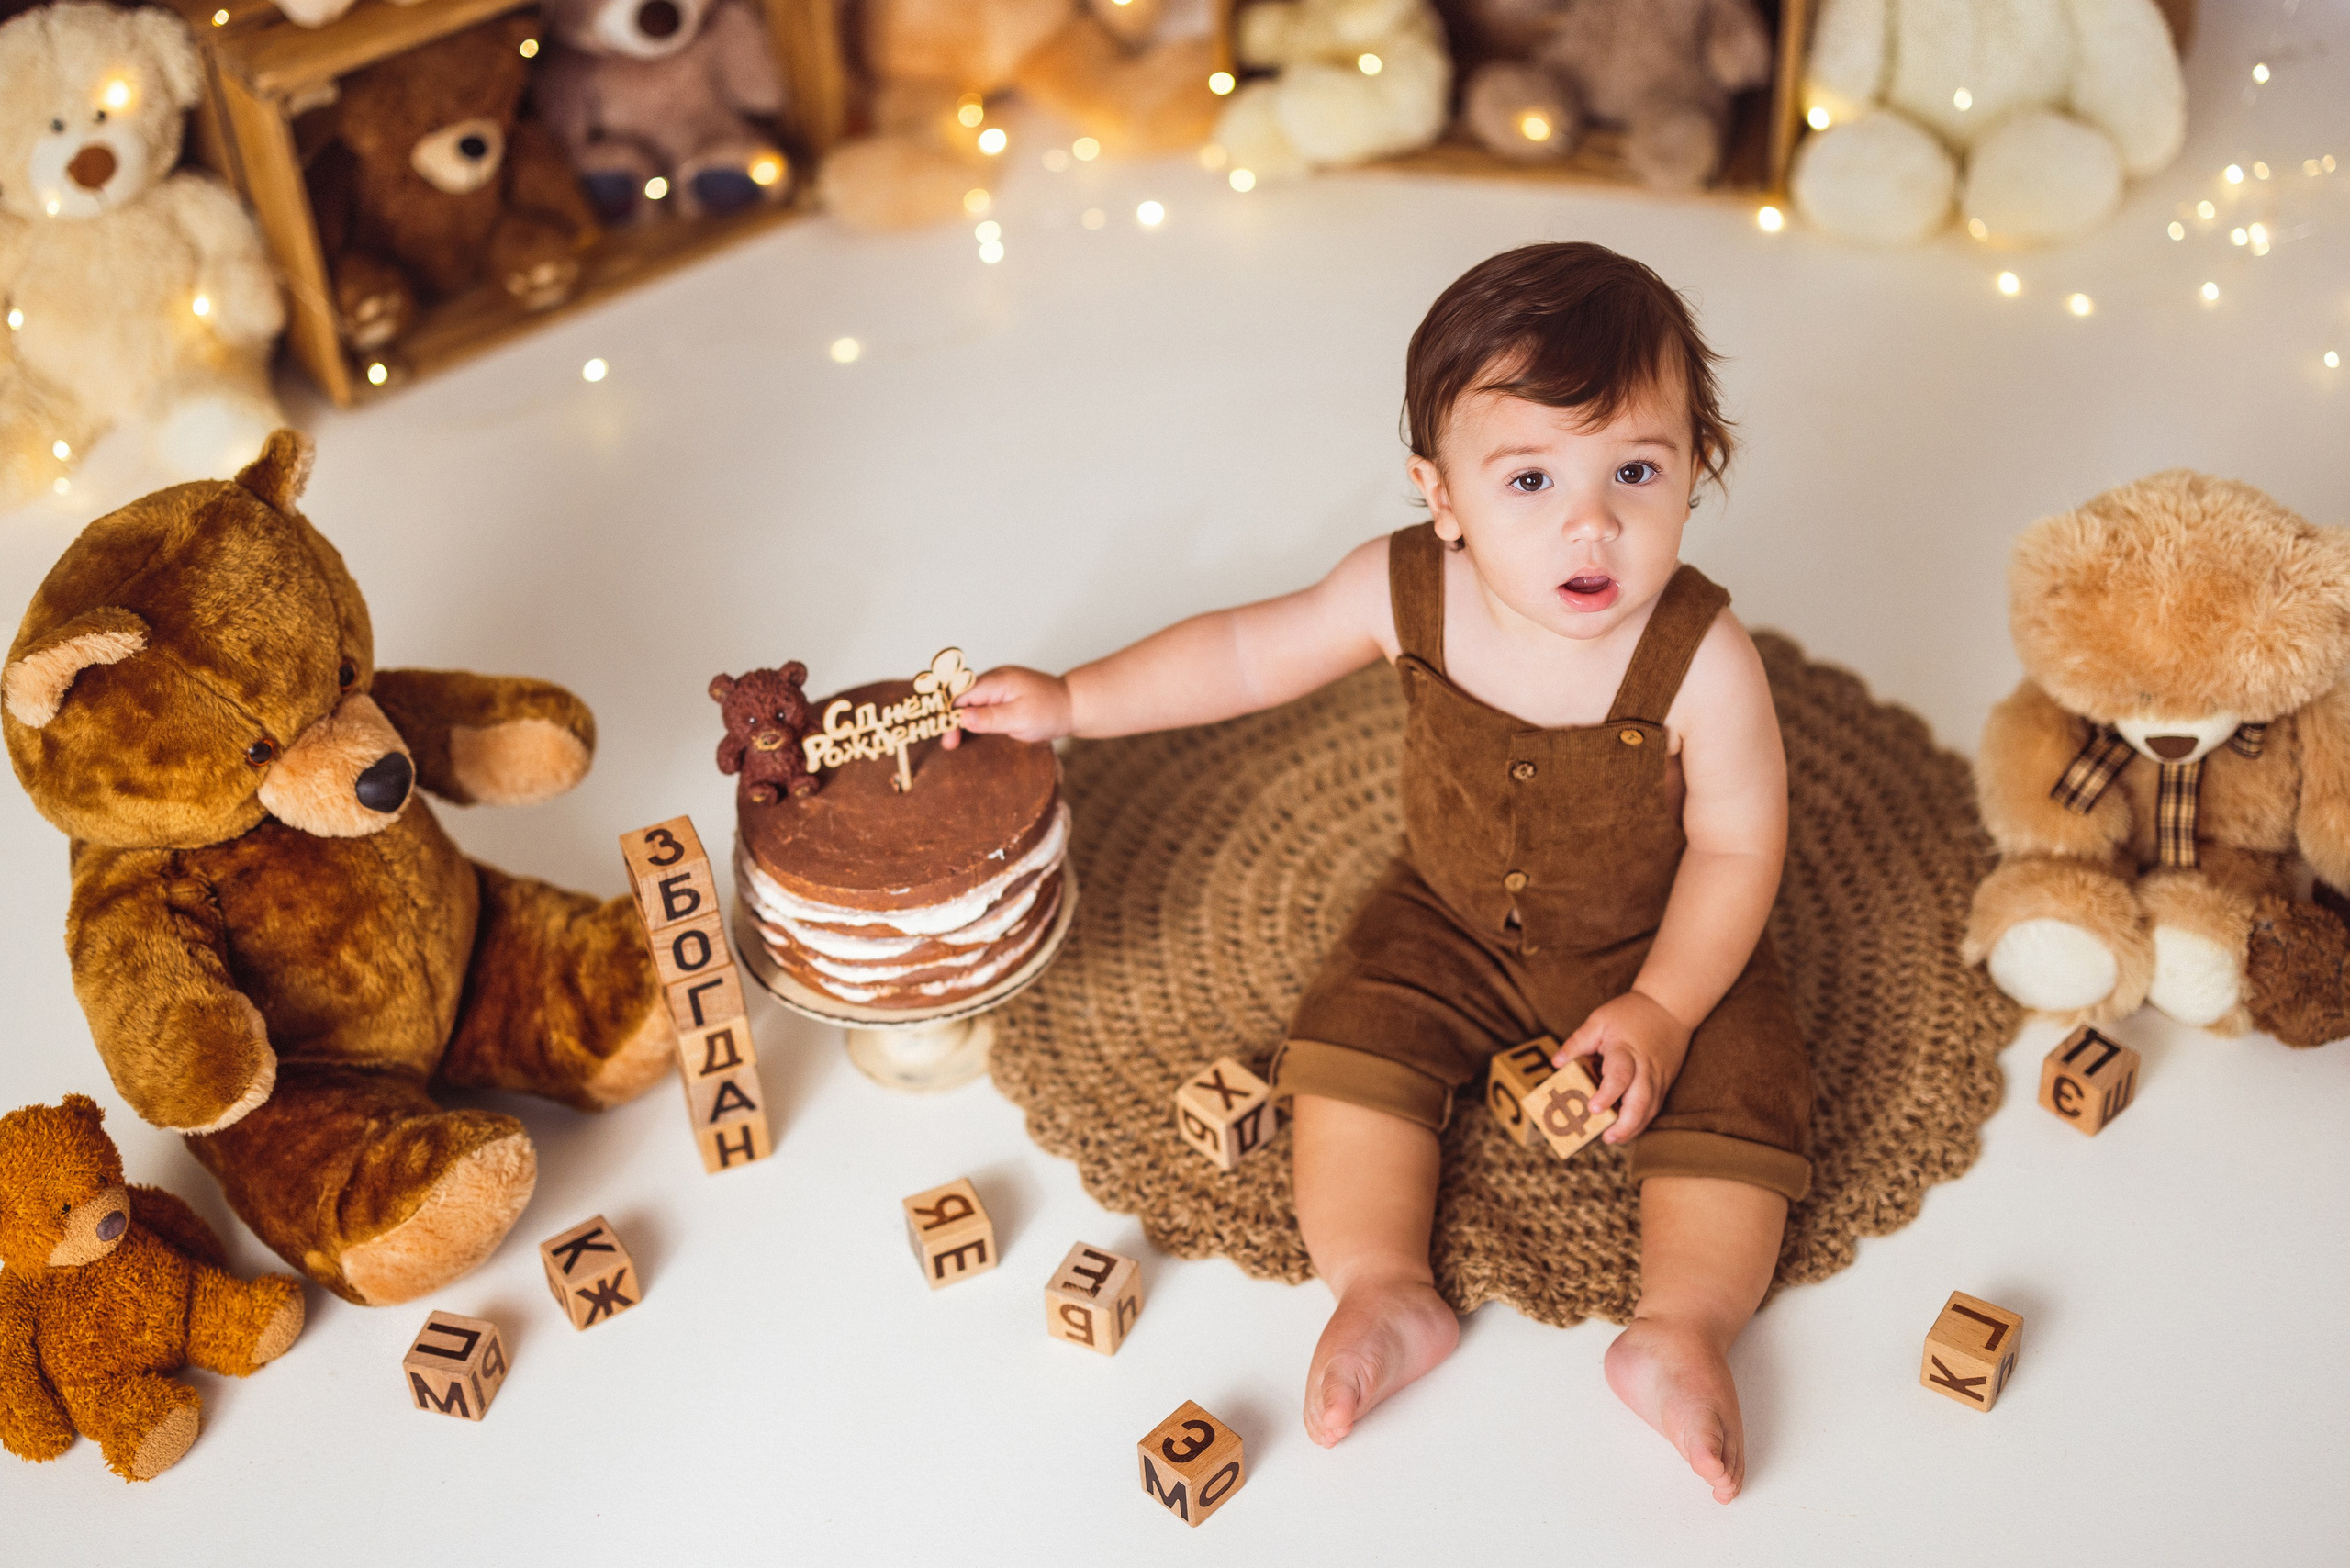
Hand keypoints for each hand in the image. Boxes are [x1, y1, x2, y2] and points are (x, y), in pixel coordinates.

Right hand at [944, 666, 1073, 748]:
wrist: (1074, 705)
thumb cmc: (1050, 711)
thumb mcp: (1021, 719)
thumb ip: (991, 718)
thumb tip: (961, 717)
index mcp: (997, 680)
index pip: (961, 694)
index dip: (949, 714)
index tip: (946, 735)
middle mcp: (995, 680)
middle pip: (961, 697)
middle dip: (951, 719)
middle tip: (949, 745)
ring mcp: (998, 687)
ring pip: (969, 701)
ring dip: (960, 720)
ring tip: (954, 742)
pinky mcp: (1003, 697)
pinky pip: (980, 705)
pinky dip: (972, 718)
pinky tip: (966, 732)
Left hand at [1553, 989, 1691, 1143]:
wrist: (1668, 1006)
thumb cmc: (1629, 1013)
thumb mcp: (1599, 1020)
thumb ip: (1578, 1042)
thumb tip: (1556, 1063)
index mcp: (1625, 1050)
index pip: (1619, 1075)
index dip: (1607, 1094)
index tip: (1593, 1108)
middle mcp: (1645, 1068)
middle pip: (1641, 1101)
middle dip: (1625, 1124)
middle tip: (1607, 1137)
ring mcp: (1658, 1077)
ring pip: (1651, 1108)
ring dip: (1635, 1127)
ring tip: (1614, 1138)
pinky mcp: (1664, 1082)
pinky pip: (1655, 1106)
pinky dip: (1642, 1120)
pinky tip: (1627, 1129)